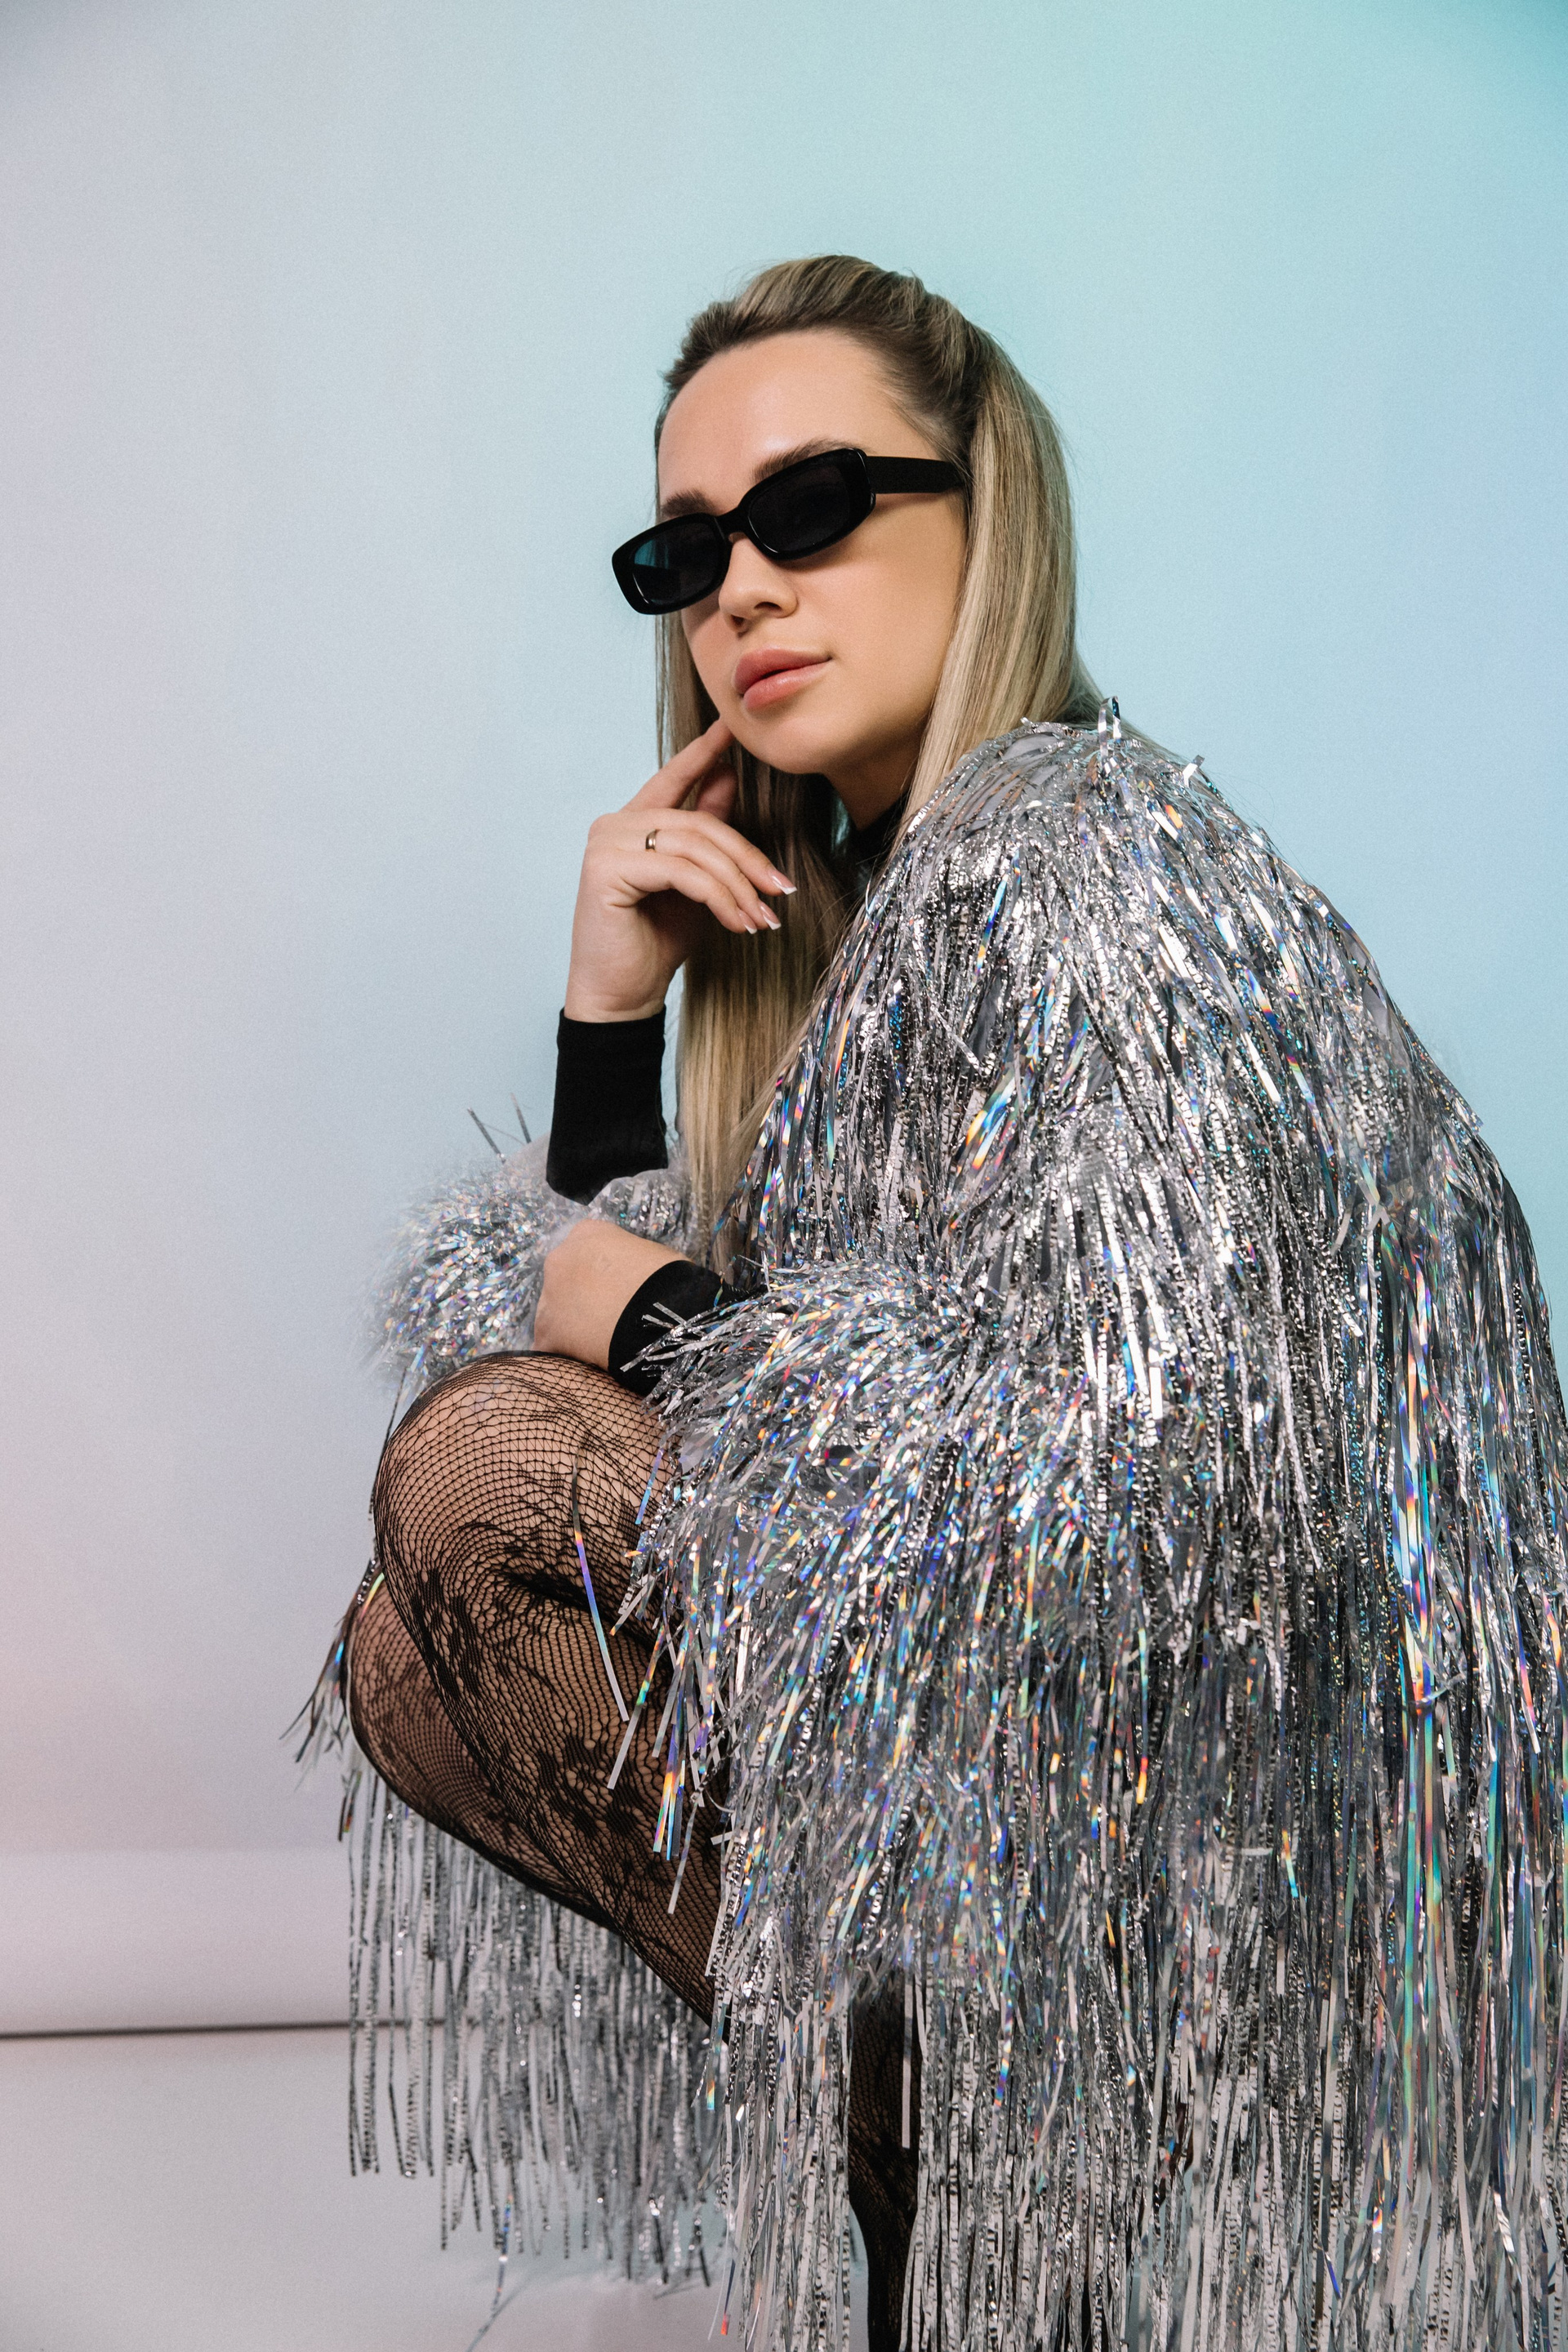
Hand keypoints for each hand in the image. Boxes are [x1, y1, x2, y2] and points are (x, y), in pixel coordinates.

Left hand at [533, 1220, 681, 1367]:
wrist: (659, 1316)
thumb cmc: (666, 1279)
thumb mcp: (649, 1255)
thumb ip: (628, 1260)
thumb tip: (632, 1278)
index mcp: (586, 1233)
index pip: (586, 1250)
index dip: (602, 1272)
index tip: (618, 1287)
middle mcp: (559, 1258)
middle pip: (565, 1278)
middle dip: (582, 1296)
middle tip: (609, 1315)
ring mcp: (548, 1295)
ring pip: (554, 1311)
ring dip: (572, 1324)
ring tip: (602, 1341)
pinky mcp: (546, 1332)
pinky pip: (551, 1344)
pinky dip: (567, 1352)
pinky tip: (589, 1360)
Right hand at [563, 719, 795, 1021]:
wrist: (622, 994)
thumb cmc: (654, 941)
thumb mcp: (694, 883)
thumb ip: (706, 834)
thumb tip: (730, 778)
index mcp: (631, 822)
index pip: (673, 777)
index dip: (704, 751)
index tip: (733, 727)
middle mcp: (613, 825)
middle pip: (699, 823)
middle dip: (747, 858)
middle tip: (781, 890)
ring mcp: (606, 844)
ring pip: (695, 848)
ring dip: (738, 886)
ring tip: (762, 918)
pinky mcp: (606, 870)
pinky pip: (681, 873)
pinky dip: (719, 898)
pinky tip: (738, 922)